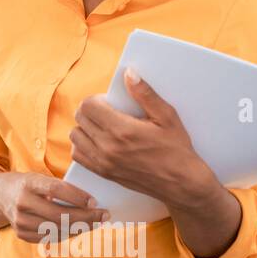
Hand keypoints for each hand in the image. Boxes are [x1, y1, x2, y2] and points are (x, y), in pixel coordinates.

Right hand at [0, 170, 110, 244]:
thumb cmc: (27, 184)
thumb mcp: (39, 178)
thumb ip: (58, 188)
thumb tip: (89, 201)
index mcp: (28, 183)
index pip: (56, 190)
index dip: (77, 196)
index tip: (94, 201)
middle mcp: (22, 202)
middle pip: (59, 214)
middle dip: (86, 217)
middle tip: (104, 215)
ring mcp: (20, 221)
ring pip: (57, 229)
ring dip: (81, 228)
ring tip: (96, 223)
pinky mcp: (22, 234)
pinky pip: (50, 237)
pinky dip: (68, 234)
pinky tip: (80, 229)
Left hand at [68, 67, 220, 208]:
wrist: (181, 183)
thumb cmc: (176, 149)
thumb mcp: (166, 117)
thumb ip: (145, 94)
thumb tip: (129, 74)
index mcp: (123, 130)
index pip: (88, 106)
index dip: (96, 99)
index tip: (109, 102)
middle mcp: (108, 147)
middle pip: (80, 118)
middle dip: (90, 110)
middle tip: (107, 112)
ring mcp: (103, 162)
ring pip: (75, 136)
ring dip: (85, 127)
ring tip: (103, 126)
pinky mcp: (103, 173)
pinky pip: (78, 155)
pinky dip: (83, 146)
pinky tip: (98, 142)